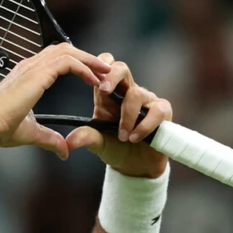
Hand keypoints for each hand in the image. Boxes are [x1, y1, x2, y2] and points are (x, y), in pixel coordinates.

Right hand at [0, 43, 111, 158]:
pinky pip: (67, 62)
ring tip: (105, 71)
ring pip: (68, 51)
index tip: (93, 77)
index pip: (55, 60)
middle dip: (86, 58)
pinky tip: (94, 80)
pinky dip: (84, 68)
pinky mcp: (37, 74)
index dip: (77, 64)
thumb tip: (63, 151)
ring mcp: (33, 67)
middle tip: (104, 70)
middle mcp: (29, 67)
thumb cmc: (0, 128)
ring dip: (89, 60)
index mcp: (27, 76)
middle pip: (64, 49)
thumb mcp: (32, 133)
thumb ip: (50, 139)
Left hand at [66, 54, 172, 177]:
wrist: (136, 166)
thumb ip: (86, 137)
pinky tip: (135, 137)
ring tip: (123, 137)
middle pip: (121, 68)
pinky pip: (156, 110)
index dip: (98, 65)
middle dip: (112, 77)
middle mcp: (127, 92)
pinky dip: (144, 125)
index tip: (91, 78)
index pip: (104, 67)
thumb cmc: (117, 149)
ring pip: (136, 94)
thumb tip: (69, 140)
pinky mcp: (162, 110)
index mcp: (108, 95)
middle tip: (103, 91)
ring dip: (127, 116)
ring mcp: (146, 99)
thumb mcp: (99, 143)